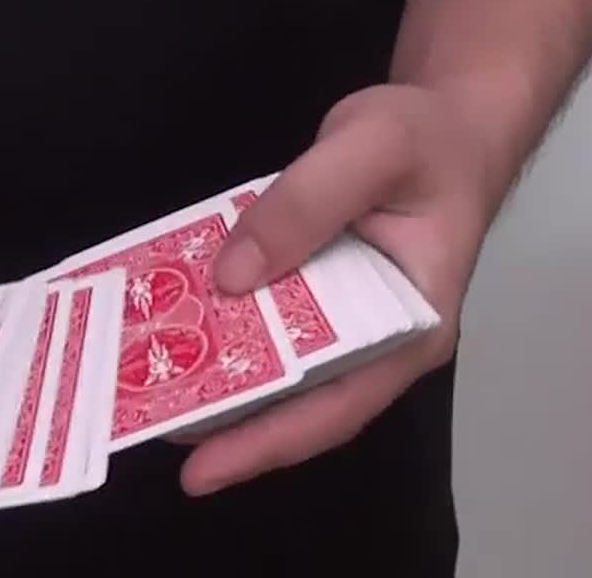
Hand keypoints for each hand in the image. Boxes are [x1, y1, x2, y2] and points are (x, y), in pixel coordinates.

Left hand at [181, 83, 511, 494]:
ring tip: (142, 382)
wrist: (449, 120)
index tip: (199, 471)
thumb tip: (230, 275)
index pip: (337, 405)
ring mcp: (346, 319)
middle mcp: (379, 340)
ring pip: (276, 362)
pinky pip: (267, 317)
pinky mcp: (317, 292)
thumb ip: (305, 204)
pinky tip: (175, 317)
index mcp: (412, 326)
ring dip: (214, 370)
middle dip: (223, 415)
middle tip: (144, 422)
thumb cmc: (429, 140)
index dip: (267, 442)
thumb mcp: (373, 149)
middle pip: (297, 397)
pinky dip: (223, 320)